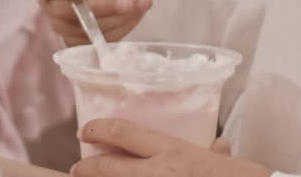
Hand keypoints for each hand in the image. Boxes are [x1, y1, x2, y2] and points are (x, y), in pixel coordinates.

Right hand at [24, 0, 151, 44]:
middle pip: (65, 12)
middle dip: (101, 6)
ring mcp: (63, 27)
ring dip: (118, 18)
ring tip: (143, 0)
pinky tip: (139, 11)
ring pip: (85, 30)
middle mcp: (49, 6)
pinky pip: (99, 42)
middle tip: (126, 0)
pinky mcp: (81, 43)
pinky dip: (123, 27)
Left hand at [72, 119, 272, 176]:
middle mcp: (157, 172)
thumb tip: (218, 148)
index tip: (85, 132)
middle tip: (77, 169)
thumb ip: (211, 152)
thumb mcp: (223, 159)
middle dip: (87, 168)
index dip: (98, 129)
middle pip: (107, 167)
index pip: (124, 132)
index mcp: (172, 150)